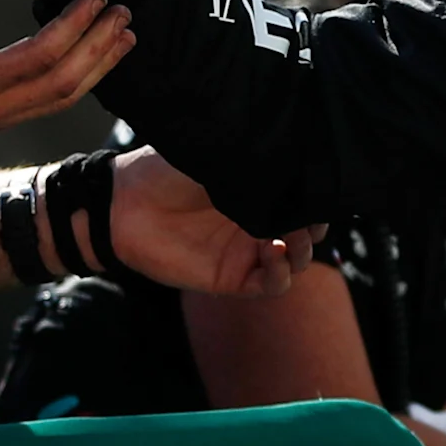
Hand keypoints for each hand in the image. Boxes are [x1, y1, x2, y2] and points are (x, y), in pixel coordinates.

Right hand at [0, 0, 133, 143]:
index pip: (39, 58)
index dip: (73, 28)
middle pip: (63, 82)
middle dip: (98, 47)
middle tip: (123, 11)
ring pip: (64, 98)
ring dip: (99, 66)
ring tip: (125, 34)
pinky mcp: (1, 117)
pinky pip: (52, 101)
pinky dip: (83, 79)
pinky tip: (98, 57)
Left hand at [107, 147, 313, 295]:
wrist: (124, 203)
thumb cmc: (167, 171)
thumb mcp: (218, 160)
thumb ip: (254, 166)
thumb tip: (295, 160)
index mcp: (257, 191)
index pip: (304, 198)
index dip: (317, 197)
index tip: (320, 187)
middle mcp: (257, 221)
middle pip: (309, 230)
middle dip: (316, 223)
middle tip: (308, 213)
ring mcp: (247, 251)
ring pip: (296, 259)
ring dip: (302, 248)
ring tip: (290, 234)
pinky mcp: (232, 278)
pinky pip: (271, 285)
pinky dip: (282, 273)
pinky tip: (275, 253)